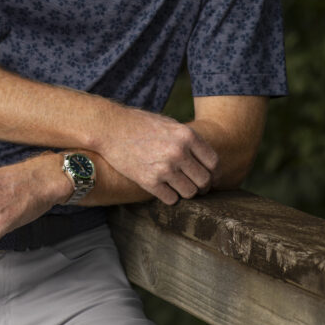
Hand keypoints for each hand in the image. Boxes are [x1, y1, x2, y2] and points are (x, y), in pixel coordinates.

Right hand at [97, 108, 218, 204]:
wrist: (111, 128)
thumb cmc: (141, 124)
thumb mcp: (170, 124)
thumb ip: (188, 140)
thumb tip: (206, 160)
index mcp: (187, 135)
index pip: (213, 163)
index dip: (213, 173)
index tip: (210, 177)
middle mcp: (178, 152)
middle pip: (204, 181)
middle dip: (202, 186)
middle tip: (195, 186)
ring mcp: (164, 168)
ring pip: (189, 193)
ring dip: (185, 192)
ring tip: (177, 186)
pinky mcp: (149, 181)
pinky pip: (171, 199)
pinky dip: (170, 196)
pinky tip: (163, 188)